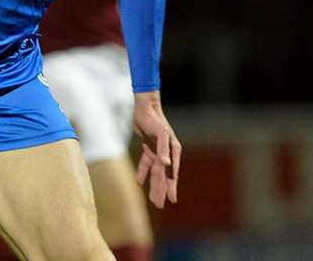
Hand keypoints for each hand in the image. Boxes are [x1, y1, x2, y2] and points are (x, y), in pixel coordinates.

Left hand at [132, 91, 181, 207]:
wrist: (145, 107)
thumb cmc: (155, 119)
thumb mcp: (160, 133)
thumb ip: (163, 149)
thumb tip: (168, 164)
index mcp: (173, 151)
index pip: (171, 173)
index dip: (171, 187)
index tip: (172, 200)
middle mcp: (166, 153)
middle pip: (163, 175)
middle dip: (161, 190)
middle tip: (158, 205)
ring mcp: (157, 151)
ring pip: (155, 172)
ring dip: (153, 184)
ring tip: (152, 199)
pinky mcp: (148, 148)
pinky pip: (146, 163)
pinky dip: (142, 172)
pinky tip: (140, 182)